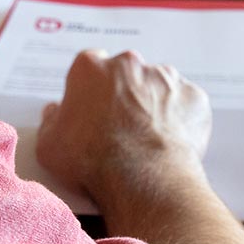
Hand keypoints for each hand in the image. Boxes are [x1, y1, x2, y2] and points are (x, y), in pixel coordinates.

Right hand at [35, 50, 213, 215]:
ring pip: (159, 87)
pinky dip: (180, 120)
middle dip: (123, 94)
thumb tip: (54, 113)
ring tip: (148, 139)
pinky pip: (186, 104)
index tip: (93, 111)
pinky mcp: (193, 97)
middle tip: (121, 127)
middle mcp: (129, 64)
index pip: (89, 68)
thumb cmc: (92, 160)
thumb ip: (51, 121)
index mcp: (91, 68)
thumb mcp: (50, 145)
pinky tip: (170, 142)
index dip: (91, 91)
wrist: (142, 178)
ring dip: (154, 104)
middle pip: (126, 74)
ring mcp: (165, 78)